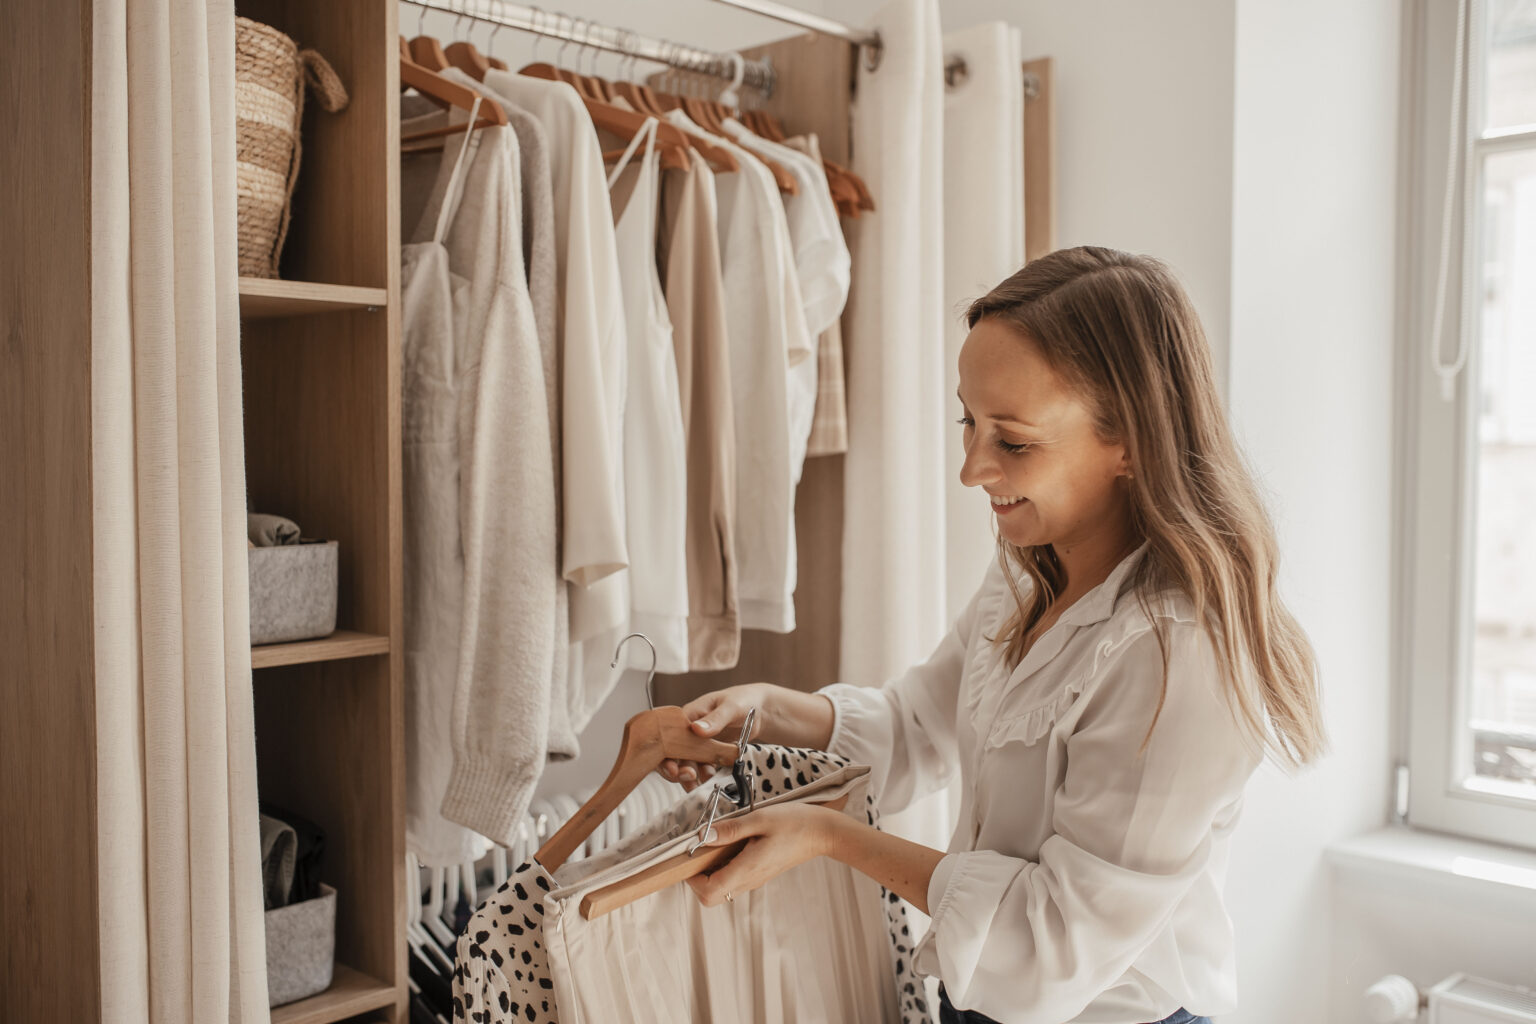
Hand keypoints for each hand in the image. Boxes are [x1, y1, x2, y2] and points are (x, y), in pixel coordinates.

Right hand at [657, 683, 836, 792]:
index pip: (669, 736)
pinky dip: (703, 775)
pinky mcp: (708, 753)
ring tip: (702, 781)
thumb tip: (696, 729)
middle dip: (677, 769)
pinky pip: (701, 767)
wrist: (760, 709)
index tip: (673, 769)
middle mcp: (689, 731)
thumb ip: (714, 719)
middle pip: (673, 753)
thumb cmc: (742, 700)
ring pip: (686, 763)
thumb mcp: (730, 707)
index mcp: (688, 715)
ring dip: (691, 775)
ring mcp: (698, 744)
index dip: (666, 754)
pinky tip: (709, 779)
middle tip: (689, 777)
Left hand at [685, 803, 843, 906]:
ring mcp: (755, 879)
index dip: (693, 879)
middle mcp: (750, 880)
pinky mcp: (760, 873)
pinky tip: (730, 844)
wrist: (823, 832)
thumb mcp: (760, 818)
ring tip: (716, 844)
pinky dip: (724, 867)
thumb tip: (704, 836)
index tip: (691, 857)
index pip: (709, 892)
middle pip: (712, 897)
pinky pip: (734, 880)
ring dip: (711, 872)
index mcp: (748, 869)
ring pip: (722, 890)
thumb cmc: (796, 823)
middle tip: (700, 851)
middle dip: (698, 878)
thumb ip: (731, 829)